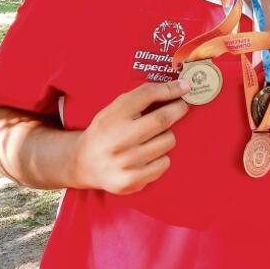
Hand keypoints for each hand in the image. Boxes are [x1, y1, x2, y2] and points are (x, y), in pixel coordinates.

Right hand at [71, 80, 190, 194]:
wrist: (83, 163)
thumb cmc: (107, 130)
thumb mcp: (116, 108)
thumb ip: (144, 95)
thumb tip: (183, 86)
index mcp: (112, 117)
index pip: (147, 95)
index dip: (171, 89)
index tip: (186, 87)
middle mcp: (117, 140)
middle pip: (162, 120)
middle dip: (178, 110)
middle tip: (180, 107)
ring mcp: (124, 163)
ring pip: (167, 141)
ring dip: (167, 136)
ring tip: (152, 137)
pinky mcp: (131, 181)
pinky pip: (165, 163)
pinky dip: (162, 157)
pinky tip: (147, 156)